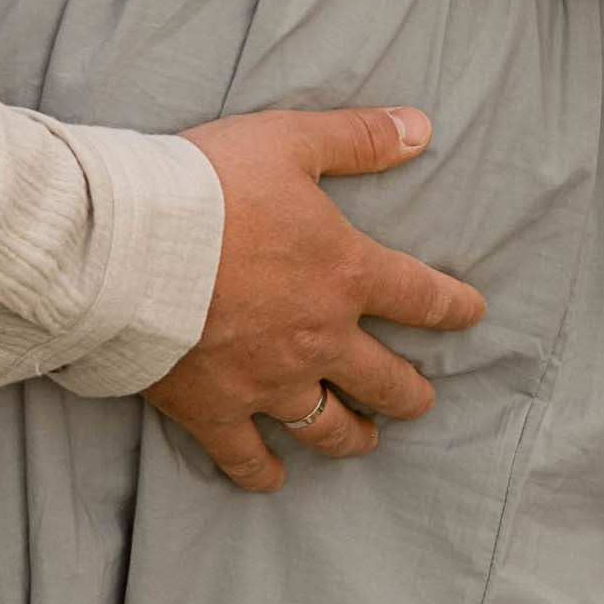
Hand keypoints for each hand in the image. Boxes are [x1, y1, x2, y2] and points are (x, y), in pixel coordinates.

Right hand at [147, 105, 486, 492]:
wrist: (131, 243)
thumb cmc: (209, 185)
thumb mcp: (290, 141)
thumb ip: (359, 138)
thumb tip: (422, 126)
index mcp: (344, 274)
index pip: (420, 297)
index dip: (452, 307)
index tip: (472, 314)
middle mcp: (319, 339)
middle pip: (385, 382)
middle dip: (409, 392)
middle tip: (416, 397)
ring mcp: (268, 382)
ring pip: (329, 429)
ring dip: (354, 436)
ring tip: (364, 438)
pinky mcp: (216, 409)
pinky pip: (248, 458)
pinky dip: (263, 473)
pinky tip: (273, 477)